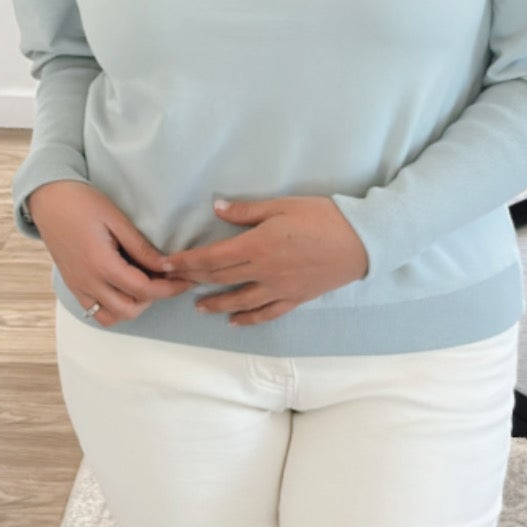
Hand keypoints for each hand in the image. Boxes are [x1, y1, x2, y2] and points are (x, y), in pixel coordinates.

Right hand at [26, 181, 192, 327]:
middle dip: (153, 299)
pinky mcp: (73, 286)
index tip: (185, 280)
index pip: (143, 290)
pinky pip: (95, 310)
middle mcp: (87, 281)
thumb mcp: (116, 219)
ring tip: (143, 284)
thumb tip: (165, 266)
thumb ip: (141, 248)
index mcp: (100, 263)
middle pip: (130, 309)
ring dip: (132, 306)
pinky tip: (124, 288)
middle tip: (166, 279)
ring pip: (111, 316)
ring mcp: (78, 286)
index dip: (169, 288)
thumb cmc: (81, 202)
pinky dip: (114, 307)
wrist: (47, 199)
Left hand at [159, 194, 368, 324]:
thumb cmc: (323, 217)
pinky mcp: (295, 298)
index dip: (186, 262)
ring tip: (198, 307)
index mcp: (257, 245)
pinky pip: (266, 313)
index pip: (212, 258)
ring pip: (239, 301)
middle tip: (172, 282)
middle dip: (192, 280)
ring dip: (215, 304)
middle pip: (220, 279)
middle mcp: (263, 271)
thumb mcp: (282, 205)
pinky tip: (234, 322)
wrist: (362, 241)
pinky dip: (248, 319)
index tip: (165, 264)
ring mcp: (279, 288)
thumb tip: (215, 209)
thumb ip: (246, 211)